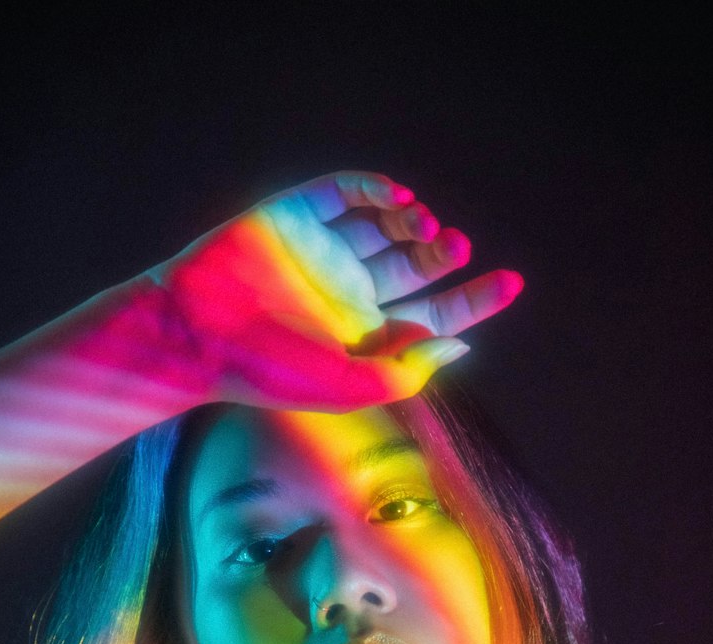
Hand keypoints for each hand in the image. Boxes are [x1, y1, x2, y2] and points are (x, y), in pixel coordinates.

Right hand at [143, 171, 522, 411]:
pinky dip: (376, 189)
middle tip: (454, 246)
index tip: (513, 281)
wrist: (199, 334)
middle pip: (415, 269)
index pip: (431, 316)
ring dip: (413, 223)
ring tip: (423, 227)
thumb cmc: (271, 373)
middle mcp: (347, 295)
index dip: (474, 300)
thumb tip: (462, 345)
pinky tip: (399, 200)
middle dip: (442, 255)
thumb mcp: (352, 386)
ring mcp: (322, 254)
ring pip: (385, 228)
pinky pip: (345, 193)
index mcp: (364, 338)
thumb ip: (410, 370)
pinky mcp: (296, 217)